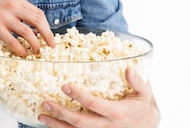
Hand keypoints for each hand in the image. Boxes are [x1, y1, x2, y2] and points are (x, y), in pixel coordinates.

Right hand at [0, 0, 54, 55]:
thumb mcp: (6, 8)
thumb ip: (20, 16)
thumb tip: (36, 32)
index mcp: (17, 1)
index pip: (39, 13)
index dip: (47, 27)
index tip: (50, 37)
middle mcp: (12, 7)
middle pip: (37, 21)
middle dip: (47, 35)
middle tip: (50, 46)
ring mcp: (4, 17)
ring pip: (28, 32)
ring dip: (35, 44)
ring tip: (37, 52)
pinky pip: (13, 41)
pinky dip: (21, 49)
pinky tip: (23, 54)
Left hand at [38, 67, 159, 127]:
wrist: (148, 126)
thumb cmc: (143, 107)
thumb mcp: (145, 93)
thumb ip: (137, 81)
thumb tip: (128, 68)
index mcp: (116, 113)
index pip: (94, 104)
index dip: (78, 96)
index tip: (64, 86)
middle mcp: (107, 127)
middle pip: (80, 122)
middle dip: (61, 113)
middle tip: (46, 103)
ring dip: (57, 125)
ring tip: (42, 116)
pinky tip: (52, 126)